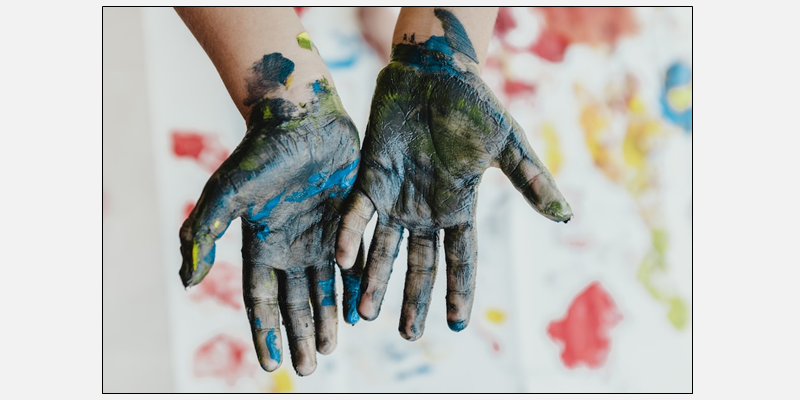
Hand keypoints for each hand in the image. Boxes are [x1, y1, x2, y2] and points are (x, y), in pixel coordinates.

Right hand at [179, 53, 363, 375]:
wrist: (300, 115)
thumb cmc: (261, 152)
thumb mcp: (227, 194)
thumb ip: (204, 234)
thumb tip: (185, 281)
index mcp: (262, 243)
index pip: (262, 299)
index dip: (267, 331)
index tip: (274, 365)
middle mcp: (292, 244)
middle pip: (295, 300)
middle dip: (301, 333)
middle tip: (311, 367)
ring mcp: (321, 233)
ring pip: (325, 286)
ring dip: (328, 317)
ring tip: (332, 347)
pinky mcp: (349, 219)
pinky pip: (354, 261)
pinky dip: (356, 286)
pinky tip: (361, 311)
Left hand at [335, 8, 571, 340]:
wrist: (434, 72)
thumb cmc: (474, 106)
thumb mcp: (507, 145)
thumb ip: (530, 181)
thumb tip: (566, 216)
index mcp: (458, 207)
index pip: (460, 258)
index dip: (459, 290)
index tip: (457, 324)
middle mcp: (425, 210)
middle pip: (419, 263)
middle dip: (413, 298)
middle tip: (406, 334)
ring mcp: (396, 197)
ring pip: (384, 249)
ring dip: (375, 280)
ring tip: (363, 315)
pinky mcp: (370, 178)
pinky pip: (357, 214)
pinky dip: (351, 236)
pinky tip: (345, 261)